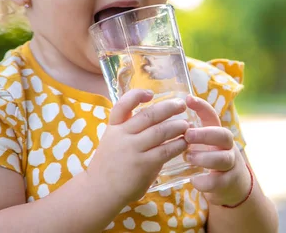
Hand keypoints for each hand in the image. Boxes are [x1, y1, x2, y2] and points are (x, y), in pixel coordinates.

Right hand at [85, 89, 188, 205]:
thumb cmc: (109, 165)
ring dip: (176, 126)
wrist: (99, 191)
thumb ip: (128, 129)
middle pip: (149, 115)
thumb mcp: (112, 140)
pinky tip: (184, 143)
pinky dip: (177, 145)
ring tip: (186, 125)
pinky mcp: (143, 165)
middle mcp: (122, 135)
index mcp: (114, 127)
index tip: (151, 93)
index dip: (137, 95)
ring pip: (160, 131)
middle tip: (181, 105)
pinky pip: (165, 151)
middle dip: (168, 107)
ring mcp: (133, 150)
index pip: (123, 105)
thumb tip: (155, 116)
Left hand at [184, 95, 251, 206]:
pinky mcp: (229, 182)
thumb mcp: (203, 144)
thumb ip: (190, 133)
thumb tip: (164, 119)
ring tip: (188, 158)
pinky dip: (205, 181)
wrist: (231, 185)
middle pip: (224, 135)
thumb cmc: (209, 159)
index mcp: (217, 134)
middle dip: (206, 134)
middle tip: (187, 135)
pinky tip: (194, 180)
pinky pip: (219, 181)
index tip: (188, 99)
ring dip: (205, 158)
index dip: (202, 106)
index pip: (212, 116)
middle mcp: (227, 147)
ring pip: (224, 158)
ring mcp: (230, 164)